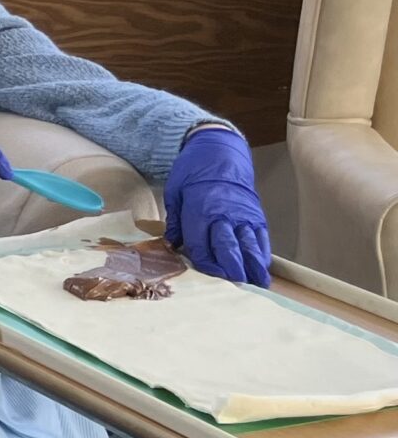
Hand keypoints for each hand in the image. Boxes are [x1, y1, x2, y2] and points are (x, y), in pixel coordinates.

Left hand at [165, 127, 271, 285]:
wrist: (220, 150)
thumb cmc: (192, 171)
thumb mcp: (174, 192)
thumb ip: (175, 221)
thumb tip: (173, 245)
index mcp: (200, 211)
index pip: (202, 245)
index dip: (206, 263)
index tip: (210, 276)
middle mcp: (223, 215)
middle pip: (228, 247)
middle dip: (232, 269)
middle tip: (237, 286)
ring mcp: (242, 214)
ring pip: (249, 244)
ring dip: (252, 265)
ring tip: (257, 283)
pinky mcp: (255, 213)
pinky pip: (260, 236)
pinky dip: (262, 252)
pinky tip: (263, 266)